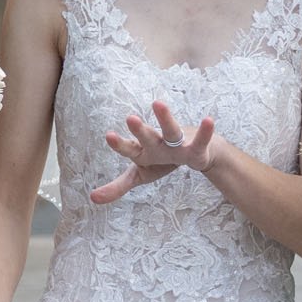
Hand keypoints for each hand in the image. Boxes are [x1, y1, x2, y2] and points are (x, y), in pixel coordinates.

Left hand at [90, 101, 216, 205]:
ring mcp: (177, 144)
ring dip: (165, 118)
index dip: (120, 144)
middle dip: (140, 130)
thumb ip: (118, 185)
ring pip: (170, 131)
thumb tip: (92, 198)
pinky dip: (205, 132)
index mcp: (143, 152)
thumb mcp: (141, 174)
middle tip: (130, 118)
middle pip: (148, 138)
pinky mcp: (197, 148)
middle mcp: (158, 144)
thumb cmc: (163, 160)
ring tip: (158, 103)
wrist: (195, 152)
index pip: (129, 149)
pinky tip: (209, 120)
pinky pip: (201, 141)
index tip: (109, 136)